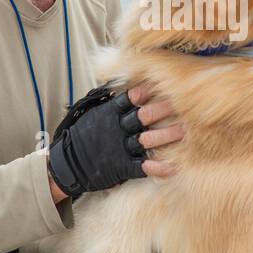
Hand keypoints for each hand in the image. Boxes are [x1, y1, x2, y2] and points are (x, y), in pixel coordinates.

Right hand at [46, 81, 184, 200]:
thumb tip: (124, 86)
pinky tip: (173, 167)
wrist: (67, 164)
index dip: (146, 91)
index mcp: (110, 113)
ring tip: (184, 131)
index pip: (130, 98)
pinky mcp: (122, 167)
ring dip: (166, 135)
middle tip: (182, 105)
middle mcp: (117, 129)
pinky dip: (158, 168)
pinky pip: (142, 167)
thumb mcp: (93, 114)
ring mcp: (120, 148)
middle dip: (163, 110)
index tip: (161, 84)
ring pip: (146, 140)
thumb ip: (111, 103)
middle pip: (143, 116)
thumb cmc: (83, 136)